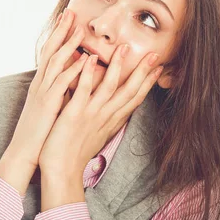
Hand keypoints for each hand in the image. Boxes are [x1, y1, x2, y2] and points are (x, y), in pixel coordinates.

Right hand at [2, 9, 88, 170]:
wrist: (24, 153)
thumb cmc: (39, 133)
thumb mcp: (49, 107)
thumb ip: (59, 92)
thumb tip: (72, 81)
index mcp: (42, 84)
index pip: (50, 54)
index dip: (58, 36)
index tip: (67, 20)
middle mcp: (41, 84)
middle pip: (50, 50)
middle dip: (60, 30)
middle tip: (70, 12)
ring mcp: (43, 93)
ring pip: (55, 62)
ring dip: (68, 44)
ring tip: (79, 28)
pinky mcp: (48, 104)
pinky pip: (61, 83)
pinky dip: (73, 70)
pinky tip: (84, 59)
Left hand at [38, 43, 163, 178]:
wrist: (61, 172)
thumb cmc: (74, 154)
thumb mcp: (96, 136)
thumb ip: (104, 121)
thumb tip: (112, 112)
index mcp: (111, 121)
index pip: (134, 99)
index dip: (147, 83)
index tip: (159, 69)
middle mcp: (105, 117)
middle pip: (129, 91)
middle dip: (143, 72)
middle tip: (155, 54)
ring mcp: (91, 114)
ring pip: (109, 87)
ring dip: (118, 67)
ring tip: (124, 48)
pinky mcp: (74, 114)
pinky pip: (83, 90)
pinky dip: (88, 74)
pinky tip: (91, 59)